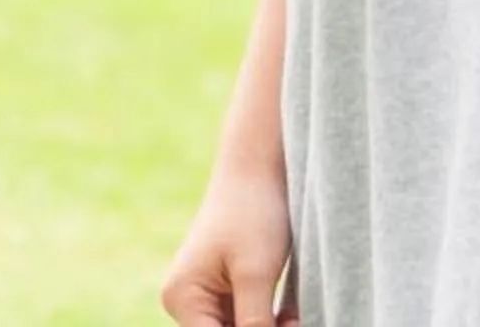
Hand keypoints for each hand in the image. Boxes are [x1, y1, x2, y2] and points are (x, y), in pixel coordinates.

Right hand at [158, 160, 295, 326]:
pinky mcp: (225, 291)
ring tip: (296, 315)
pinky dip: (272, 322)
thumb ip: (254, 325)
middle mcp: (186, 302)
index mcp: (183, 298)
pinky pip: (248, 322)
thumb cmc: (253, 213)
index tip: (286, 326)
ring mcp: (205, 297)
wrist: (258, 168)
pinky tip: (292, 313)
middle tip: (296, 321)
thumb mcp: (256, 275)